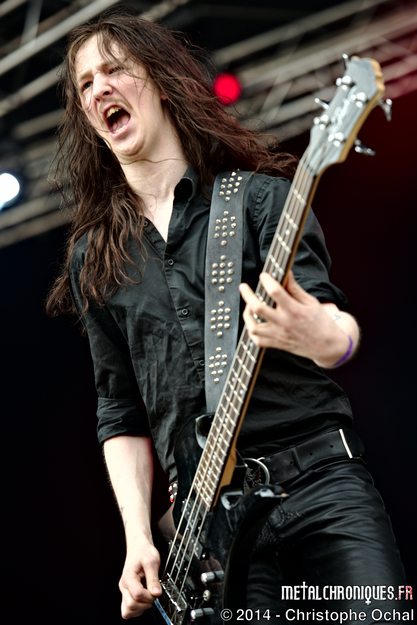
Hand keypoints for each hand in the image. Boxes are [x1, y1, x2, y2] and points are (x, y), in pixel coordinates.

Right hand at [119, 539, 161, 618]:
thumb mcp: (152, 561)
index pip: (137, 595)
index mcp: (128, 577)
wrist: (138, 547)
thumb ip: (154, 578)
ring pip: (128, 611)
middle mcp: (124, 585)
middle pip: (132, 605)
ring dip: (141, 608)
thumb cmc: (144, 551)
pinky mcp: (127, 593)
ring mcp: (124, 590)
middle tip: (153, 593)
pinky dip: (137, 609)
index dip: (149, 596)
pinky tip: (144, 600)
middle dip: (146, 603)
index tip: (155, 590)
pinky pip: (128, 609)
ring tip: (148, 596)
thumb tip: (157, 593)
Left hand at [239, 271, 356, 367]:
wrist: (327, 346)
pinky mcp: (277, 344)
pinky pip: (257, 340)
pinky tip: (253, 323)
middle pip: (258, 308)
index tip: (264, 275)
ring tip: (248, 306)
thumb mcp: (311, 302)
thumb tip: (287, 273)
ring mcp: (279, 335)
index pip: (275, 291)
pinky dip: (251, 331)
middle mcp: (284, 322)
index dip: (266, 280)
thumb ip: (295, 288)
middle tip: (243, 287)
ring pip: (253, 327)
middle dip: (247, 295)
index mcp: (294, 310)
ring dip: (247, 315)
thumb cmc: (321, 322)